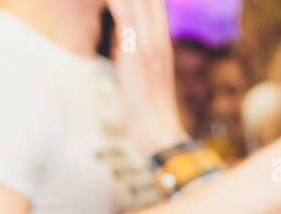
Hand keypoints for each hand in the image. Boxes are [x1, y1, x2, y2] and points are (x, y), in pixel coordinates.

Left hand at [108, 0, 189, 156]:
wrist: (159, 132)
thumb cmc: (146, 109)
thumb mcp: (139, 73)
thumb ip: (130, 49)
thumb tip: (119, 35)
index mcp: (160, 41)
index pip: (153, 1)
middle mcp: (158, 37)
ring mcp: (149, 42)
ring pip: (136, 0)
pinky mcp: (136, 50)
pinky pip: (122, 11)